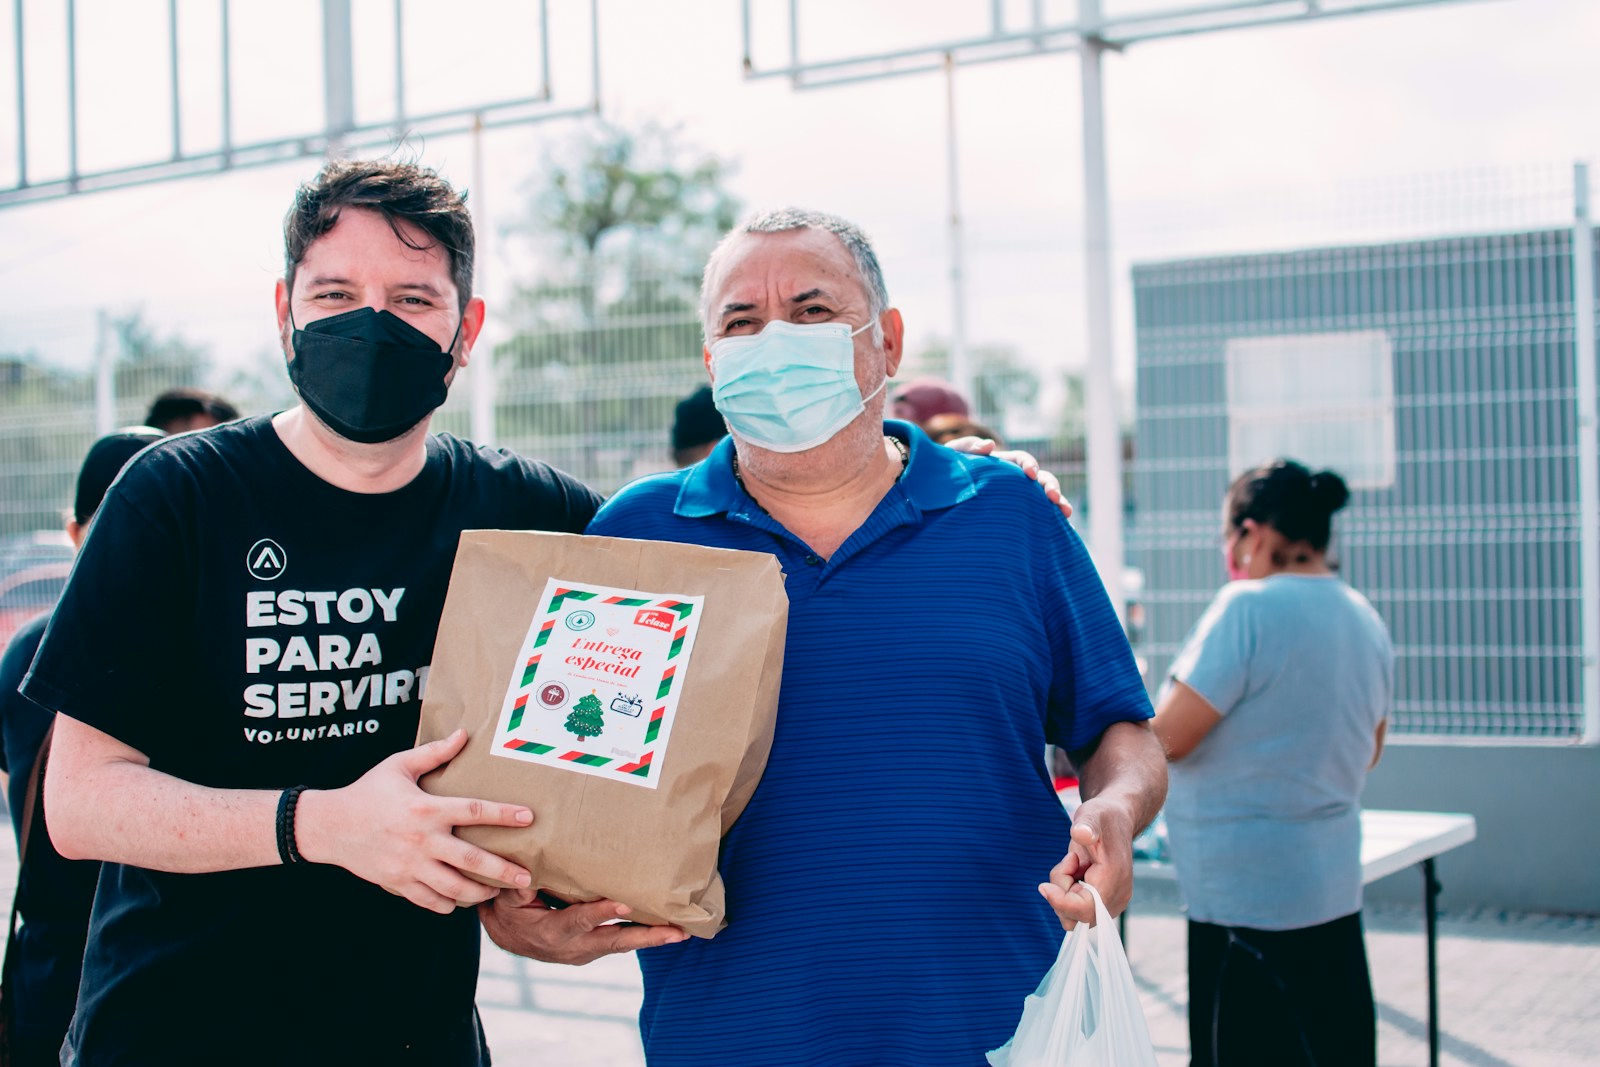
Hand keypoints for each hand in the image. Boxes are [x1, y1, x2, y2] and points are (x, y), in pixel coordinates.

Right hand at [296, 729, 534, 914]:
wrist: (329, 826)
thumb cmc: (367, 792)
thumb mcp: (398, 766)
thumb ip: (433, 753)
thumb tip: (463, 734)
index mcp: (426, 809)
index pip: (474, 811)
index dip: (504, 815)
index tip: (528, 818)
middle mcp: (422, 840)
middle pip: (472, 860)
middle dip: (502, 872)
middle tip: (526, 879)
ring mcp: (410, 866)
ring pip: (454, 888)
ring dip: (479, 893)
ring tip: (496, 892)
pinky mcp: (398, 883)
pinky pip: (429, 901)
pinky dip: (448, 905)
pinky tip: (460, 900)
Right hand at [480, 887, 687, 964]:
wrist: (509, 937)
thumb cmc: (509, 909)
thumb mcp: (507, 897)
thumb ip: (520, 885)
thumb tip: (531, 870)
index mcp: (552, 933)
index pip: (580, 921)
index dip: (601, 913)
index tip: (624, 903)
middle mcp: (574, 947)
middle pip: (614, 942)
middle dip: (647, 937)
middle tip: (676, 932)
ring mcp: (586, 951)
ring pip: (623, 944)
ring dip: (653, 938)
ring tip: (683, 931)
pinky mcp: (594, 949)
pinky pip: (621, 941)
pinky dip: (644, 935)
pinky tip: (668, 928)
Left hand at [942, 437, 1072, 518]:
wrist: (937, 495)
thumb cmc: (944, 473)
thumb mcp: (951, 457)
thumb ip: (967, 447)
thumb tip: (990, 445)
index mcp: (1001, 464)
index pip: (1021, 459)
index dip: (1029, 464)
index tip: (1030, 475)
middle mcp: (1014, 481)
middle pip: (1040, 479)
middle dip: (1051, 486)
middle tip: (1055, 500)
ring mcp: (1017, 499)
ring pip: (1043, 499)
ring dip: (1058, 503)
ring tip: (1066, 515)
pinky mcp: (1016, 516)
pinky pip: (1037, 518)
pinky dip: (1051, 523)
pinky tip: (1063, 532)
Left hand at [1038, 799, 1135, 928]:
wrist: (1116, 820)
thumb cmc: (1102, 817)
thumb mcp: (1091, 814)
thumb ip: (1086, 825)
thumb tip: (1080, 833)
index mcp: (1114, 879)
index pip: (1084, 909)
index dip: (1060, 902)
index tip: (1043, 886)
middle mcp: (1116, 897)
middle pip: (1075, 916)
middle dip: (1061, 892)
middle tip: (1069, 861)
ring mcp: (1111, 903)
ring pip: (1073, 915)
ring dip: (1064, 891)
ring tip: (1074, 864)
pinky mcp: (1104, 903)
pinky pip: (1076, 910)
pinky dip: (1069, 892)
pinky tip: (1077, 871)